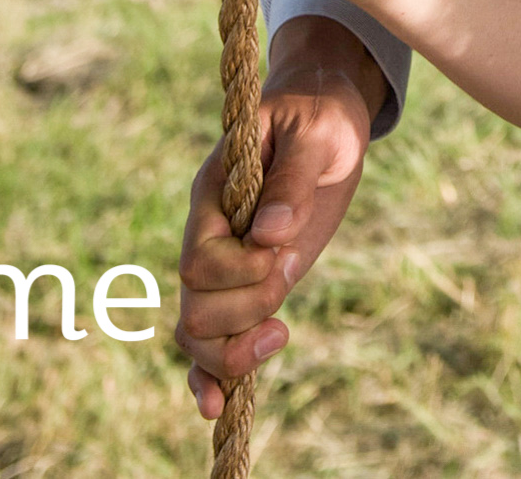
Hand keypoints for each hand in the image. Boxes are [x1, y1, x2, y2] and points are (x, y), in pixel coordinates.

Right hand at [171, 27, 382, 418]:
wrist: (325, 117)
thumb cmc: (320, 116)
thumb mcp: (316, 134)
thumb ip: (292, 180)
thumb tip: (270, 234)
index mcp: (214, 194)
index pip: (200, 258)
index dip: (240, 272)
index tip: (284, 252)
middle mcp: (210, 234)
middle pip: (196, 304)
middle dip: (247, 307)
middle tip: (291, 275)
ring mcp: (227, 264)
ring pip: (198, 331)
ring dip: (236, 349)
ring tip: (282, 332)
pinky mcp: (249, 285)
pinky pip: (211, 340)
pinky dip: (212, 374)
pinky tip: (216, 405)